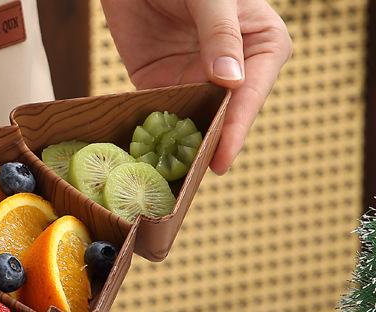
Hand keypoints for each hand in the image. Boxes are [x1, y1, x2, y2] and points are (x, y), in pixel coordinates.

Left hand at [103, 0, 291, 172]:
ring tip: (175, 179)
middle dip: (211, 145)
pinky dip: (156, 138)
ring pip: (195, 123)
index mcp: (260, 44)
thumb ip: (220, 34)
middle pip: (225, 116)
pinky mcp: (162, 86)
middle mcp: (232, 69)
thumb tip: (231, 81)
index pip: (251, 93)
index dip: (237, 127)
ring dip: (184, 149)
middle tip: (195, 178)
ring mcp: (197, 81)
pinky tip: (150, 160)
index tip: (223, 159)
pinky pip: (161, 118)